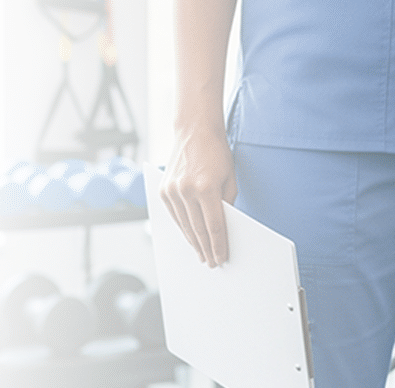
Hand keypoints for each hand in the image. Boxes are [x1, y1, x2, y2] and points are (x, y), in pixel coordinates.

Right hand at [161, 127, 237, 266]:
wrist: (194, 131)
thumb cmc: (217, 153)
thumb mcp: (230, 178)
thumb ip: (228, 203)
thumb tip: (224, 227)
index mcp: (206, 188)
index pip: (214, 226)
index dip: (219, 246)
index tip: (222, 258)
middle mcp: (186, 190)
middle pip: (198, 230)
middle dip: (206, 249)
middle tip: (212, 262)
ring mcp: (172, 191)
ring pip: (184, 226)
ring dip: (194, 242)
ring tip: (202, 254)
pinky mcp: (163, 190)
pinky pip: (174, 217)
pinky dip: (183, 229)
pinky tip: (190, 238)